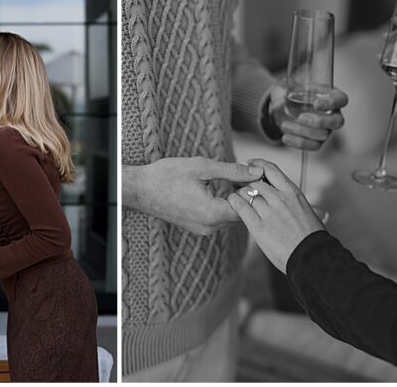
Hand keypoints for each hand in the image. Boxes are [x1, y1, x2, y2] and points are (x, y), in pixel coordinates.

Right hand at [122, 157, 263, 235]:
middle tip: (249, 174)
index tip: (255, 173)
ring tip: (236, 179)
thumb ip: (232, 171)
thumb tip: (257, 172)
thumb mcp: (202, 167)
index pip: (248, 206)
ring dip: (235, 200)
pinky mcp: (196, 227)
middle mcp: (209, 227)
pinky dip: (224, 204)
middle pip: (241, 214)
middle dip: (247, 194)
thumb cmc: (166, 176)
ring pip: (230, 216)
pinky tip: (222, 188)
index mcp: (212, 213)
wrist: (139, 189)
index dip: (255, 190)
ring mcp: (202, 229)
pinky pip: (218, 218)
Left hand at [227, 158, 324, 273]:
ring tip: (235, 196)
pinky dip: (233, 202)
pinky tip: (233, 203)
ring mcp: (268, 212)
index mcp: (293, 193)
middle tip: (237, 183)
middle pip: (253, 180)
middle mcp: (280, 199)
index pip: (271, 169)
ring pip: (244, 192)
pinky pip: (239, 207)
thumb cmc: (311, 239)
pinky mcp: (258, 226)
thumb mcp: (311, 216)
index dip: (258, 164)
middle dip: (243, 181)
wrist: (311, 258)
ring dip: (237, 193)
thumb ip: (307, 210)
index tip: (251, 163)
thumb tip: (323, 213)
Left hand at [268, 85, 347, 150]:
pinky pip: (313, 146)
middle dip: (319, 121)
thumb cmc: (291, 94)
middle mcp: (333, 114)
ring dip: (302, 131)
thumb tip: (282, 101)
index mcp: (331, 96)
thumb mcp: (286, 87)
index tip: (316, 104)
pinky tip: (286, 137)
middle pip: (337, 122)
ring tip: (284, 125)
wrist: (282, 110)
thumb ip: (284, 91)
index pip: (341, 99)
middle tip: (301, 117)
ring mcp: (327, 129)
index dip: (331, 103)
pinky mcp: (317, 141)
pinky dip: (298, 142)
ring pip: (323, 135)